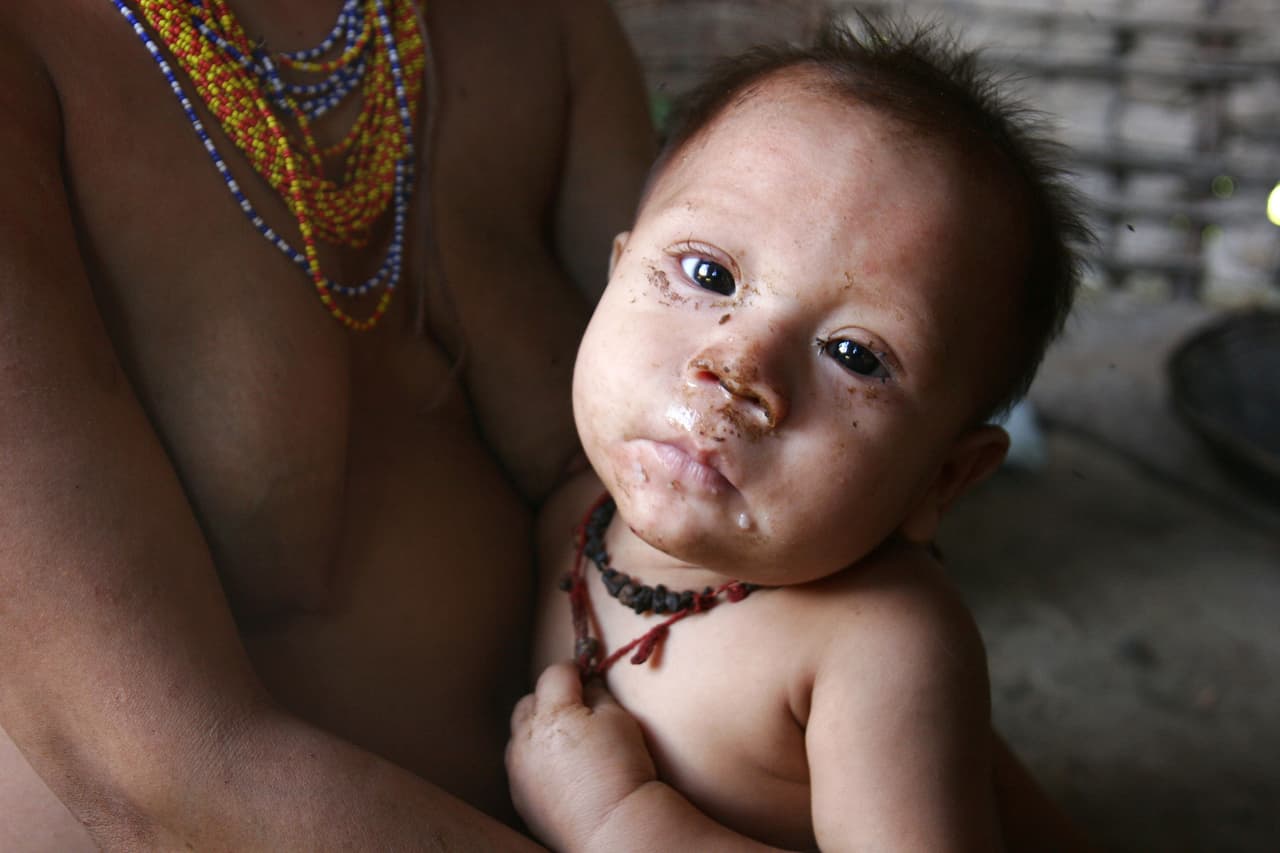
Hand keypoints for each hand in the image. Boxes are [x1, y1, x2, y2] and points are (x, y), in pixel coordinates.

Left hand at [507, 662, 657, 851]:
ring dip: (538, 731)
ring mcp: (518, 768)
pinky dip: (536, 760)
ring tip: (567, 745)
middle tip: (577, 712)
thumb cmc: (621, 768)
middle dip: (550, 700)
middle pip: (529, 702)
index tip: (587, 676)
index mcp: (552, 712)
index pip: (556, 674)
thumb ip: (598, 694)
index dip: (574, 671)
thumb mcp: (619, 718)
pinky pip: (521, 765)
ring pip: (520, 734)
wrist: (613, 825)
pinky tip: (560, 772)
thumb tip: (588, 686)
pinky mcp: (518, 794)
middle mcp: (526, 737)